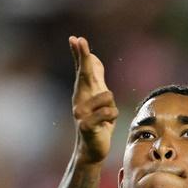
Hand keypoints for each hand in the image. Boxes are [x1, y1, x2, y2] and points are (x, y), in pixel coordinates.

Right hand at [69, 36, 116, 164]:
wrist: (92, 149)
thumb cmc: (98, 122)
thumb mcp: (99, 98)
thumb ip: (96, 79)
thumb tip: (94, 57)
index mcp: (83, 92)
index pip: (82, 69)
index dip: (79, 53)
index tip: (75, 38)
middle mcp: (79, 99)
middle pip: (84, 74)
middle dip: (83, 57)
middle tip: (80, 40)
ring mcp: (80, 112)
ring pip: (107, 96)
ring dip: (112, 106)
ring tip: (106, 117)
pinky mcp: (86, 125)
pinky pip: (108, 113)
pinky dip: (112, 117)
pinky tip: (107, 125)